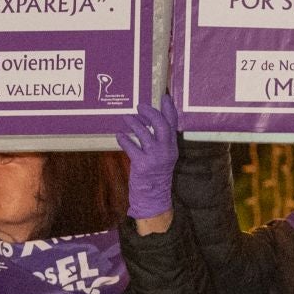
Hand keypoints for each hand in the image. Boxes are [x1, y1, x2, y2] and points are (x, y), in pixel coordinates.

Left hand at [118, 96, 177, 225]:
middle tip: (140, 107)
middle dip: (150, 113)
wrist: (154, 196)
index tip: (164, 97)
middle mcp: (166, 150)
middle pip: (161, 125)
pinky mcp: (142, 165)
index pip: (173, 124)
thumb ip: (161, 141)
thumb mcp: (164, 156)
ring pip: (144, 134)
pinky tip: (119, 135)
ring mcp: (155, 157)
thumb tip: (150, 122)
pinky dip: (124, 139)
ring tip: (126, 118)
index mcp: (172, 147)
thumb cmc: (156, 174)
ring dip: (134, 123)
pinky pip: (131, 147)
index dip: (169, 109)